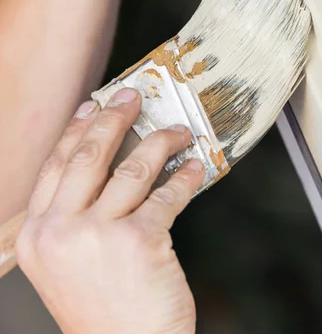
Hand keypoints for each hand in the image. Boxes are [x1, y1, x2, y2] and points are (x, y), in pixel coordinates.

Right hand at [16, 88, 204, 333]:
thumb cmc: (101, 312)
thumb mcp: (67, 264)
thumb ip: (73, 217)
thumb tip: (105, 165)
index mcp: (38, 234)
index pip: (57, 165)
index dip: (77, 129)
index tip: (93, 106)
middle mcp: (61, 231)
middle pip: (89, 156)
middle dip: (114, 118)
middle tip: (132, 98)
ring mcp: (99, 235)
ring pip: (132, 168)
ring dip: (159, 142)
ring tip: (176, 132)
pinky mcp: (140, 241)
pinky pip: (166, 194)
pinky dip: (184, 177)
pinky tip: (192, 168)